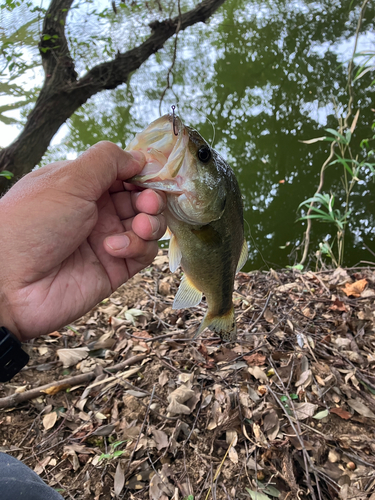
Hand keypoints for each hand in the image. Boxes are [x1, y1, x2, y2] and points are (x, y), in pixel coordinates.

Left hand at [0, 142, 165, 340]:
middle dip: (151, 198)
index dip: (141, 174)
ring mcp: (107, 241)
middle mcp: (96, 212)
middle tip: (148, 203)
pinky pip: (142, 253)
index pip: (123, 175)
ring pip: (148, 226)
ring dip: (150, 223)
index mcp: (82, 187)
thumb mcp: (68, 179)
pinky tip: (113, 249)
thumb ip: (107, 161)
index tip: (152, 175)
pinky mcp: (115, 268)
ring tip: (140, 226)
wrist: (9, 283)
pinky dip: (137, 247)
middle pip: (140, 200)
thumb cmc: (33, 222)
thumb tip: (139, 157)